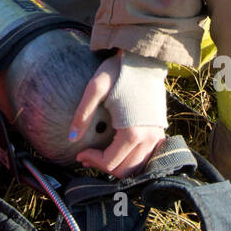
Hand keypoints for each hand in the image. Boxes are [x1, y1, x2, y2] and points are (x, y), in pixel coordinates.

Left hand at [71, 52, 167, 177]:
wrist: (143, 60)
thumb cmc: (118, 72)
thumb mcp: (95, 88)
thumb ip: (82, 115)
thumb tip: (72, 139)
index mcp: (132, 133)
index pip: (110, 162)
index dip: (92, 161)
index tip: (79, 153)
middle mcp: (148, 139)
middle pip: (124, 170)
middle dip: (103, 166)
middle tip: (86, 156)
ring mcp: (156, 137)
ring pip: (136, 167)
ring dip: (117, 166)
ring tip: (99, 155)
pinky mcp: (159, 132)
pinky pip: (146, 157)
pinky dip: (131, 160)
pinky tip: (117, 151)